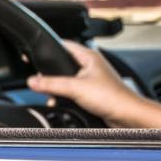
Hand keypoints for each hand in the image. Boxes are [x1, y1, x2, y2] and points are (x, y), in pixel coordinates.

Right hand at [27, 40, 160, 128]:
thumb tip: (32, 80)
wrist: (127, 116)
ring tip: (52, 93)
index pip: (64, 44)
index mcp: (89, 56)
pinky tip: (62, 102)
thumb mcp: (75, 88)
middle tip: (41, 79)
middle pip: (63, 64)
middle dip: (51, 73)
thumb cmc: (113, 98)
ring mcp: (91, 79)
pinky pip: (72, 91)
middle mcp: (91, 66)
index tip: (34, 54)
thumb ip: (51, 84)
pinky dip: (65, 97)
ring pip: (67, 79)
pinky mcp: (92, 93)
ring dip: (58, 88)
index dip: (48, 48)